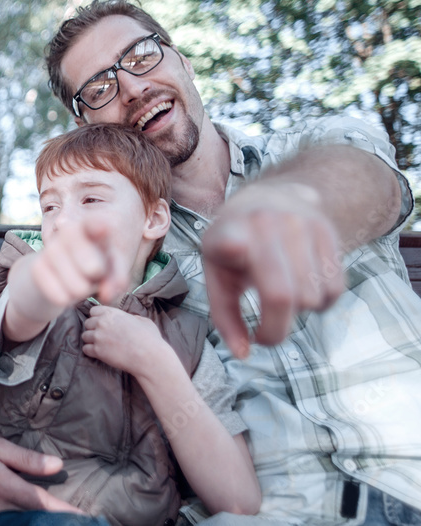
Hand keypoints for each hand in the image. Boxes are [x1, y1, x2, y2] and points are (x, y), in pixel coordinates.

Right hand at [0, 436, 82, 519]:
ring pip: (17, 522)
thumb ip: (26, 459)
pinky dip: (16, 521)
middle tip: (75, 520)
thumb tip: (57, 465)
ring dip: (36, 521)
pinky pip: (0, 522)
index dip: (64, 511)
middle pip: (33, 518)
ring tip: (54, 520)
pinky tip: (25, 518)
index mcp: (5, 486)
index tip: (85, 517)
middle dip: (54, 520)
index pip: (42, 503)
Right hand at [27, 216, 129, 309]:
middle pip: (93, 268)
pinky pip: (61, 297)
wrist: (57, 270)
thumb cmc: (92, 265)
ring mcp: (50, 248)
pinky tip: (64, 290)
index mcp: (90, 227)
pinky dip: (67, 299)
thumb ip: (116, 280)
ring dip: (83, 292)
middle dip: (99, 280)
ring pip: (78, 288)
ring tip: (79, 281)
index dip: (99, 227)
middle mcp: (68, 232)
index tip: (104, 229)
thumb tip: (106, 295)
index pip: (93, 224)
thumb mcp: (111, 270)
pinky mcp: (37, 267)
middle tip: (94, 274)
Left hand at [81, 305, 165, 372]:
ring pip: (84, 336)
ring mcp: (98, 337)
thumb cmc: (149, 338)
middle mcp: (101, 323)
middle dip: (93, 329)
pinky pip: (85, 349)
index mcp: (111, 313)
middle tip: (102, 335)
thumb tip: (130, 318)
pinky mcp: (97, 351)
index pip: (93, 310)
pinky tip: (99, 353)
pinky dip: (90, 351)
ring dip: (91, 340)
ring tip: (100, 345)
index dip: (97, 317)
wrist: (148, 356)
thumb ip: (131, 317)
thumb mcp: (142, 320)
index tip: (102, 323)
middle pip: (87, 323)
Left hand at [202, 183, 343, 357]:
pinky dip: (322, 302)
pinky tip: (304, 288)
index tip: (235, 247)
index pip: (233, 239)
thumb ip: (225, 316)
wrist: (269, 199)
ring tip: (282, 294)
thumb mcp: (218, 275)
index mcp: (227, 232)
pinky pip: (335, 289)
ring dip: (299, 311)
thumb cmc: (235, 249)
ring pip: (313, 297)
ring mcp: (300, 224)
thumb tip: (243, 354)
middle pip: (282, 294)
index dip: (235, 246)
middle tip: (266, 332)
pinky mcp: (328, 231)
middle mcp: (264, 223)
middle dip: (276, 329)